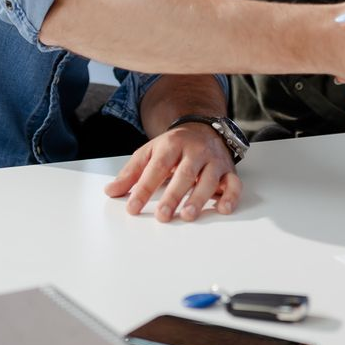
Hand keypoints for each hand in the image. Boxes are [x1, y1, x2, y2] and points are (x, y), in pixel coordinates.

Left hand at [104, 123, 241, 222]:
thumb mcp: (150, 152)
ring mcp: (214, 160)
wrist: (203, 128)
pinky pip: (234, 183)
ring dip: (199, 198)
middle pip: (185, 173)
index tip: (133, 207)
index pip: (158, 166)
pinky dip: (231, 196)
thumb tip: (111, 191)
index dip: (145, 187)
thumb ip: (131, 173)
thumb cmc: (175, 146)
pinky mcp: (228, 170)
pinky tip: (223, 209)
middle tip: (163, 216)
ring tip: (187, 215)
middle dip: (174, 195)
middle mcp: (195, 150)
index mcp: (172, 144)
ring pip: (209, 179)